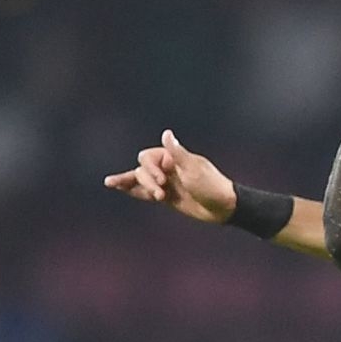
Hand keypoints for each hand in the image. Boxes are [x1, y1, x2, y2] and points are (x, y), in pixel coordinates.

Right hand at [103, 130, 235, 221]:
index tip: (162, 181)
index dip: (149, 169)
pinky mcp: (166, 196)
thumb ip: (177, 153)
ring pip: (140, 180)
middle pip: (141, 169)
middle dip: (147, 181)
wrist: (223, 207)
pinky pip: (144, 192)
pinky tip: (117, 187)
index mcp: (172, 157)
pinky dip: (131, 190)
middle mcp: (166, 167)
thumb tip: (167, 133)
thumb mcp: (193, 169)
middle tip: (162, 194)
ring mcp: (165, 182)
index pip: (146, 157)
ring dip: (142, 188)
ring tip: (157, 197)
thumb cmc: (211, 185)